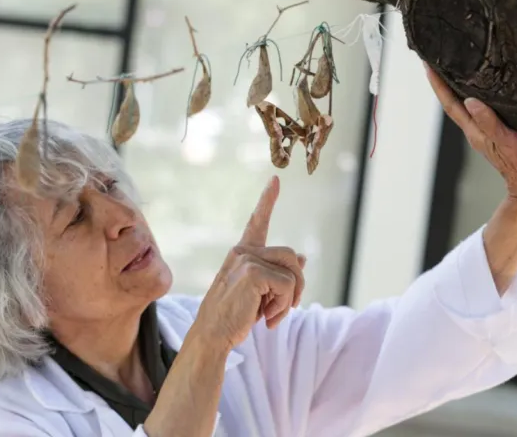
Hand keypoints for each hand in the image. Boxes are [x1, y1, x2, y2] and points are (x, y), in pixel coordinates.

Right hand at [194, 176, 304, 350]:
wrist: (212, 335)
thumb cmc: (233, 316)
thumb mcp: (258, 293)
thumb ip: (277, 274)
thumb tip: (304, 258)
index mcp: (241, 254)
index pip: (256, 223)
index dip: (267, 200)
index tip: (275, 180)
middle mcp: (243, 252)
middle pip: (291, 256)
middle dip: (298, 284)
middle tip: (289, 308)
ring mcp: (247, 260)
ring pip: (293, 271)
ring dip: (291, 298)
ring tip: (273, 316)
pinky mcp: (253, 273)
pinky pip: (288, 285)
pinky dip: (284, 306)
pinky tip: (268, 319)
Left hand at [424, 64, 516, 202]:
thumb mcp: (507, 141)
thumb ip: (489, 122)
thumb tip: (470, 102)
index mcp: (474, 131)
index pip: (450, 104)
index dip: (438, 85)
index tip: (427, 66)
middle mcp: (475, 129)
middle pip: (452, 102)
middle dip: (441, 82)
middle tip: (434, 61)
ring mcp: (484, 131)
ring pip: (464, 105)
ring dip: (455, 87)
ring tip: (449, 68)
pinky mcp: (496, 132)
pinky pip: (479, 109)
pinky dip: (473, 95)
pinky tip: (477, 88)